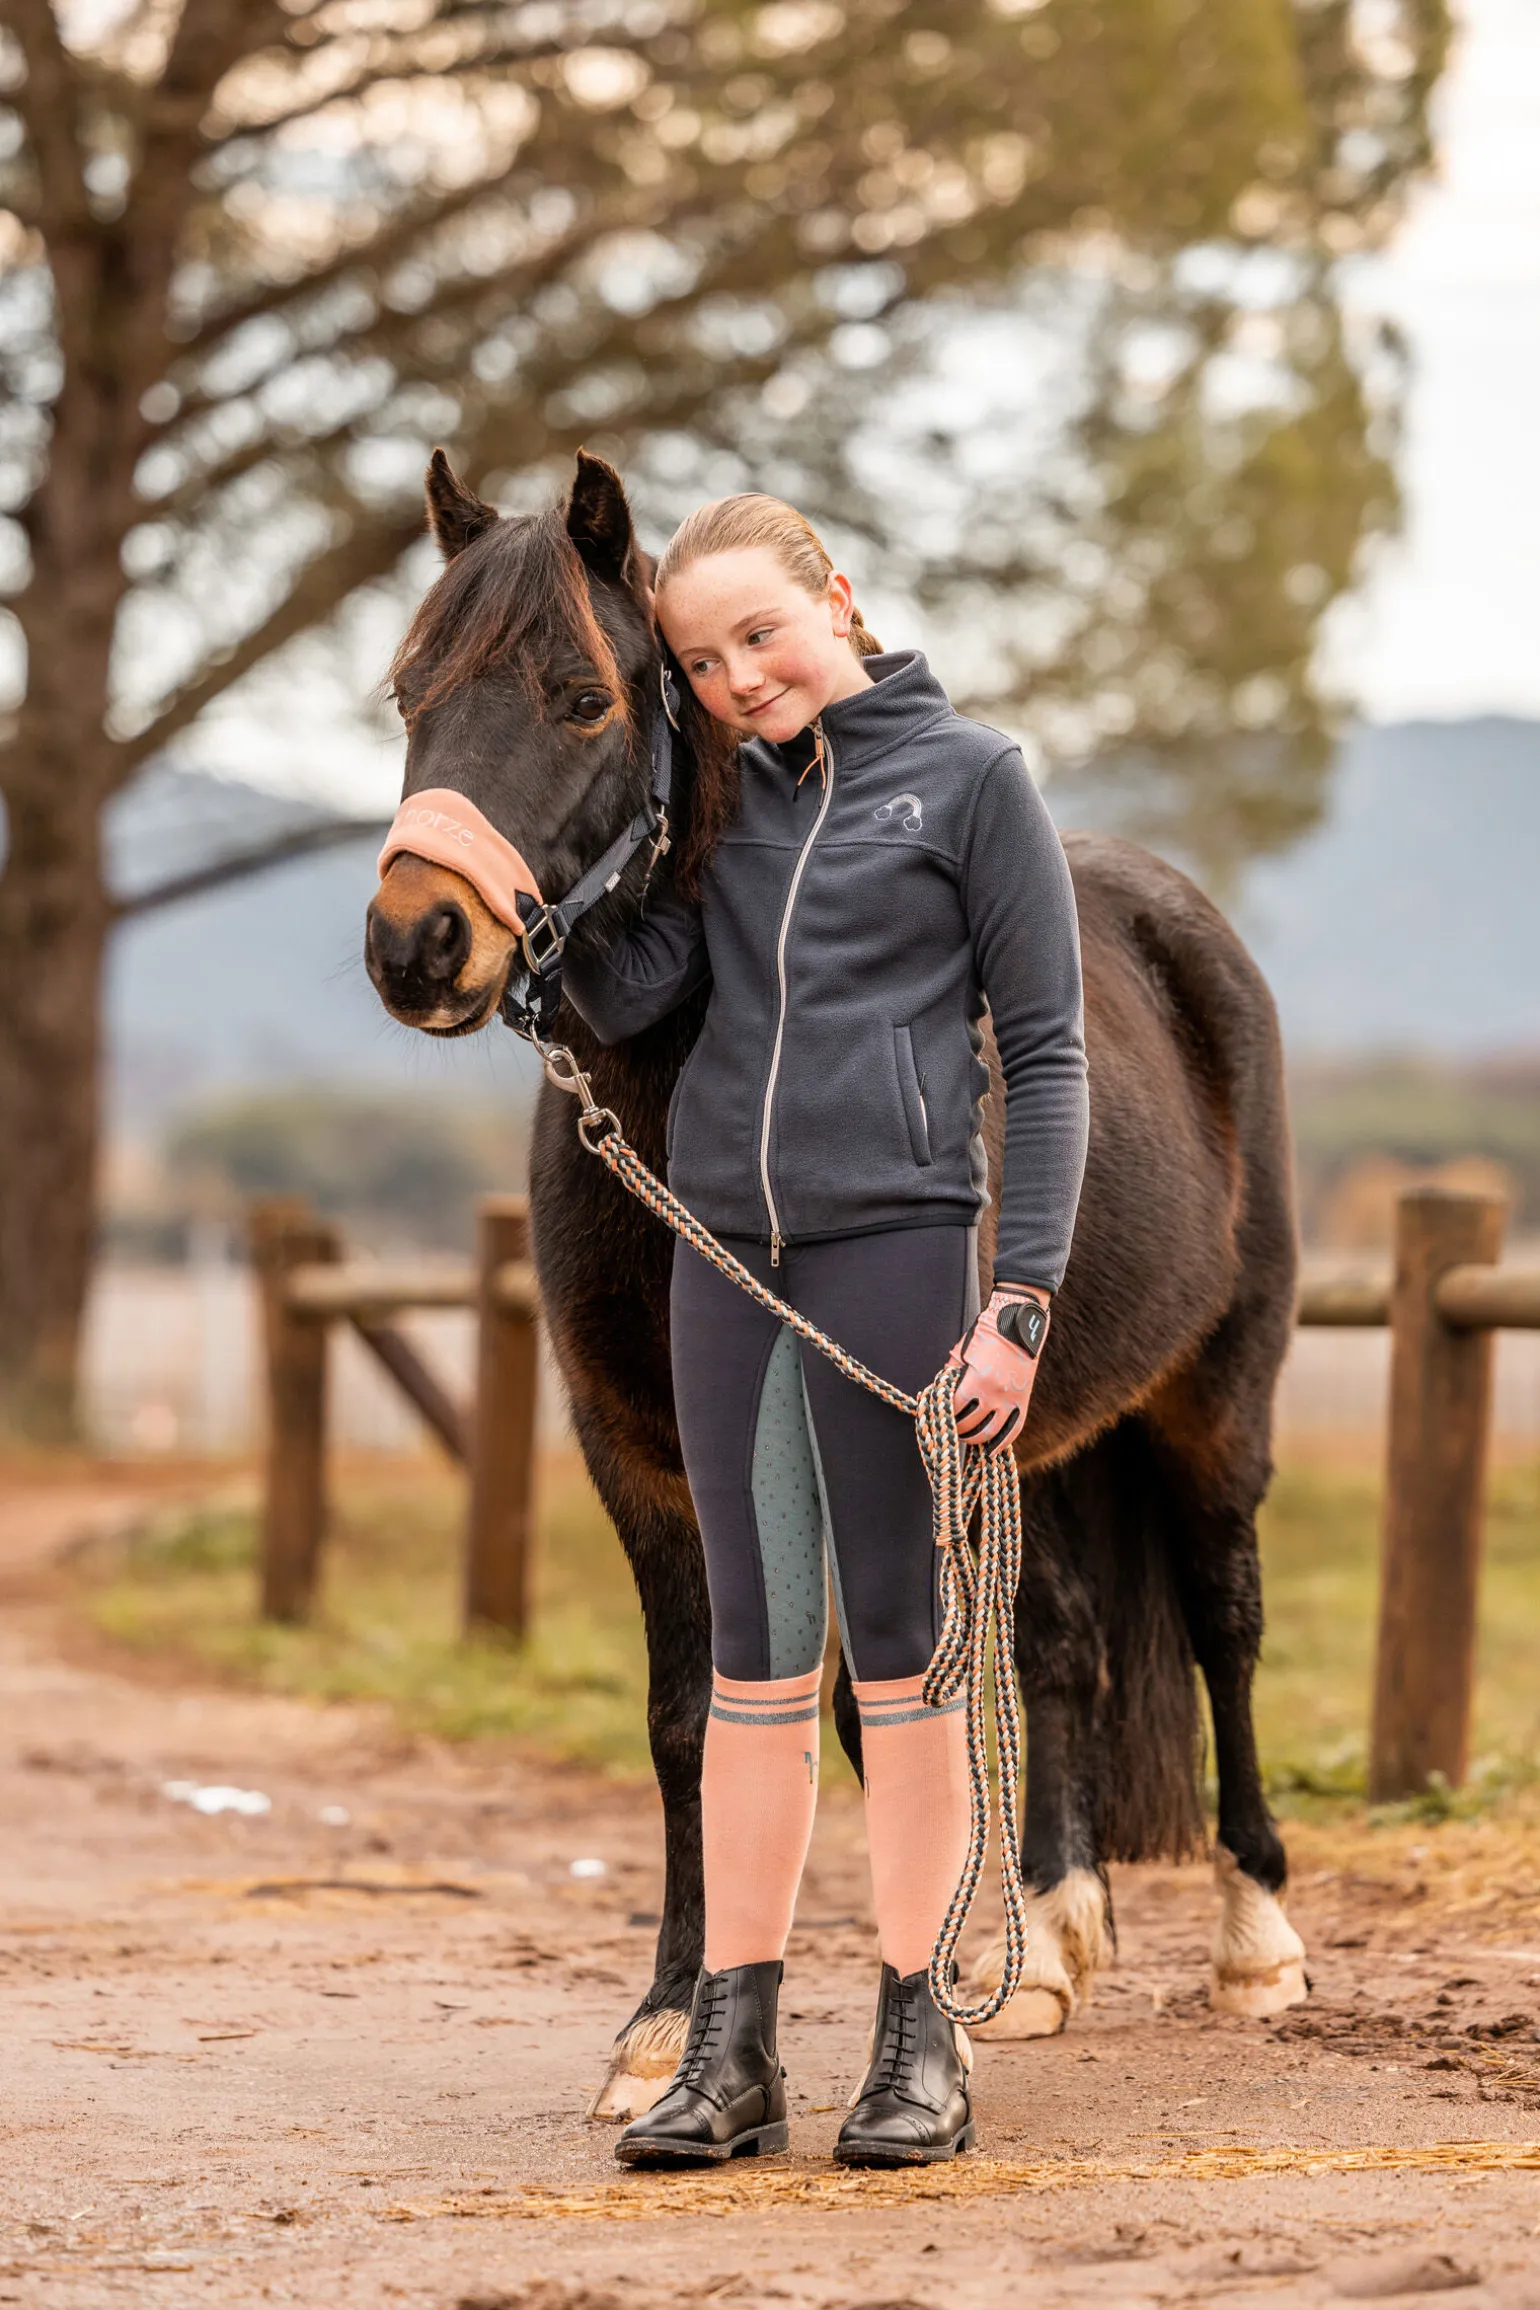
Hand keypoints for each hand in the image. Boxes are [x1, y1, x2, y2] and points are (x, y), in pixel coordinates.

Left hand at [946, 1287, 1050, 1455]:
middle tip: (949, 1429)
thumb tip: (940, 1395)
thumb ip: (952, 1375)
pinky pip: (1013, 1430)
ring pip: (990, 1433)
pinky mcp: (1023, 1401)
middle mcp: (996, 1394)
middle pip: (971, 1425)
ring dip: (975, 1439)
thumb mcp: (963, 1352)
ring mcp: (1012, 1400)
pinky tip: (990, 1451)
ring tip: (966, 1437)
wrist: (1019, 1323)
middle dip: (957, 1430)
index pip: (955, 1408)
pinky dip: (1001, 1444)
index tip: (936, 1414)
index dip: (943, 1413)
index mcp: (977, 1381)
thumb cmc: (987, 1334)